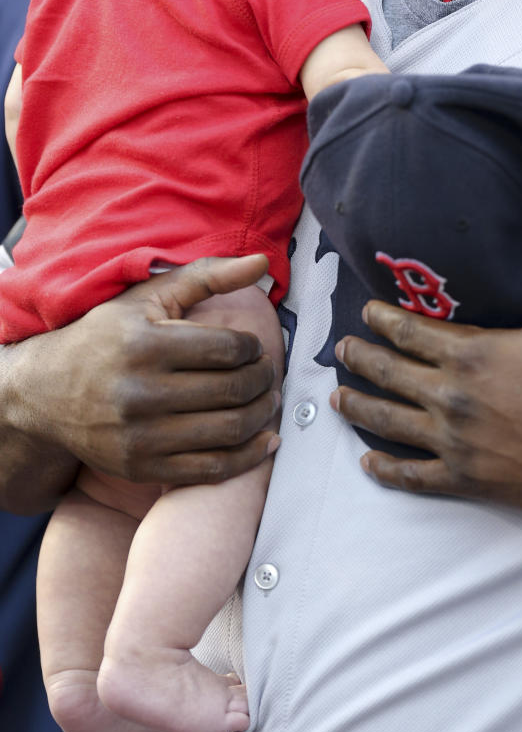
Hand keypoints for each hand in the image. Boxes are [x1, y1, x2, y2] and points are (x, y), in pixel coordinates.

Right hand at [2, 254, 278, 492]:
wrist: (45, 393)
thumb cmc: (106, 336)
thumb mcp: (149, 296)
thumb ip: (208, 276)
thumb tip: (261, 261)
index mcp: (145, 344)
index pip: (229, 349)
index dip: (253, 348)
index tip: (253, 348)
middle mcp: (140, 392)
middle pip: (233, 390)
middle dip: (263, 380)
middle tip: (266, 373)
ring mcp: (140, 436)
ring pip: (228, 431)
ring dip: (262, 415)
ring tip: (266, 400)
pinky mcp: (141, 468)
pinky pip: (211, 469)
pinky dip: (248, 457)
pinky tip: (265, 440)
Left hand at [332, 205, 521, 509]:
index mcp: (473, 353)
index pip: (411, 331)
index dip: (383, 320)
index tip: (366, 313)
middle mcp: (453, 396)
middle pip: (390, 373)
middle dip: (362, 359)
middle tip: (341, 350)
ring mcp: (455, 442)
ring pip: (390, 423)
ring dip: (360, 409)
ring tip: (340, 400)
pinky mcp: (465, 479)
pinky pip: (414, 476)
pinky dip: (387, 471)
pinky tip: (370, 465)